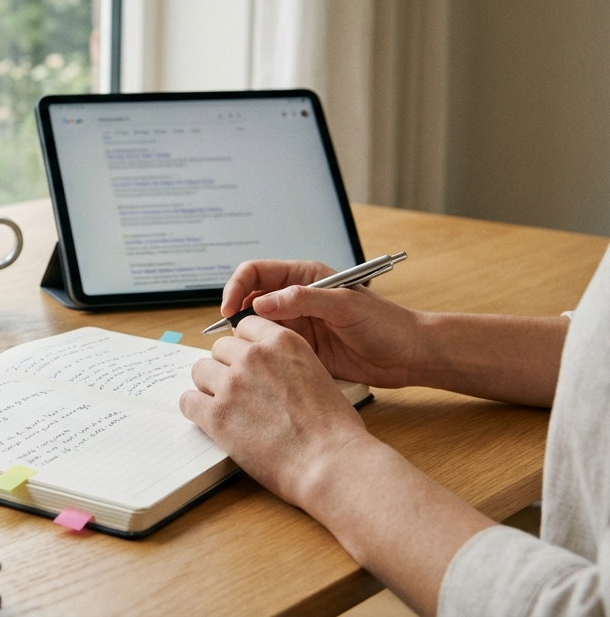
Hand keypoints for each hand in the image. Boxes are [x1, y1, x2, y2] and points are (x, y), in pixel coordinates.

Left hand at [180, 316, 371, 506]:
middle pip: (219, 348)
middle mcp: (253, 357)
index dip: (244, 346)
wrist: (329, 462)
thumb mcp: (318, 375)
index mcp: (282, 342)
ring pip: (200, 370)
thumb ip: (287, 364)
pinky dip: (195, 410)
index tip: (245, 361)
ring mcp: (232, 384)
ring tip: (225, 407)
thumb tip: (269, 371)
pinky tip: (210, 421)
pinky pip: (188, 401)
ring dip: (209, 386)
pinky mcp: (216, 414)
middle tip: (237, 391)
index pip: (244, 326)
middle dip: (226, 367)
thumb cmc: (334, 429)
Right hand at [221, 260, 424, 387]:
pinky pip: (271, 349)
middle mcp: (296, 298)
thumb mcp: (345, 305)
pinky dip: (261, 356)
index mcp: (304, 277)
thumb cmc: (386, 323)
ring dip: (246, 337)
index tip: (229, 309)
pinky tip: (261, 365)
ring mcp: (298, 325)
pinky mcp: (301, 349)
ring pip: (256, 327)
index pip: (256, 272)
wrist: (409, 355)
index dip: (237, 287)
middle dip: (235, 314)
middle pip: (249, 299)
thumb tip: (260, 304)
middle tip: (232, 336)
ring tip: (245, 353)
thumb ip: (303, 299)